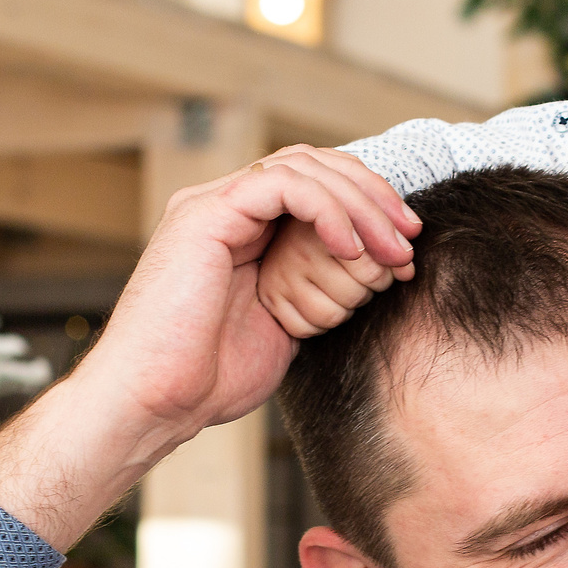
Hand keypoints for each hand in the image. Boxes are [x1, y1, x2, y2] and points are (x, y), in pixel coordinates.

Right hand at [0, 145, 415, 548]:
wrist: (158, 402)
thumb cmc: (211, 377)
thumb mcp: (286, 322)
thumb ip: (316, 283)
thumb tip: (372, 271)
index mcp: (242, 228)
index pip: (316, 185)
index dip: (367, 205)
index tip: (406, 246)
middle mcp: (225, 206)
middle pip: (315, 165)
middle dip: (372, 196)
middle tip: (409, 237)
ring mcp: (213, 206)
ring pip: (304, 166)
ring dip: (360, 203)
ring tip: (391, 247)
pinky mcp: (206, 214)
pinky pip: (283, 185)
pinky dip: (327, 210)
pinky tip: (352, 249)